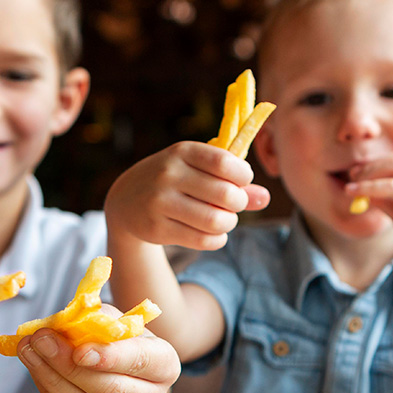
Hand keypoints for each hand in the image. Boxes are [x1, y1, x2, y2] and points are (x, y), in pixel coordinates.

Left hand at [14, 307, 180, 392]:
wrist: (118, 369)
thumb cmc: (117, 339)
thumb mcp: (113, 319)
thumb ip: (93, 320)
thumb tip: (62, 326)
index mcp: (165, 365)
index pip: (139, 362)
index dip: (109, 357)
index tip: (79, 350)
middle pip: (110, 389)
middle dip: (69, 365)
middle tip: (40, 340)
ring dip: (51, 379)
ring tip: (29, 350)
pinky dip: (48, 392)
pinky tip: (35, 368)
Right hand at [105, 141, 269, 250]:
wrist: (126, 199)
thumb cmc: (174, 180)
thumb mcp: (198, 170)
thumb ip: (233, 181)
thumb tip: (265, 198)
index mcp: (182, 152)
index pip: (225, 163)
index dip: (244, 176)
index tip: (242, 182)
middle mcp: (169, 174)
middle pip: (225, 195)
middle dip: (239, 204)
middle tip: (234, 205)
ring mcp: (160, 202)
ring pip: (216, 221)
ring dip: (229, 224)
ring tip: (224, 220)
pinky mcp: (156, 229)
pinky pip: (202, 240)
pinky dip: (217, 239)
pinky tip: (214, 234)